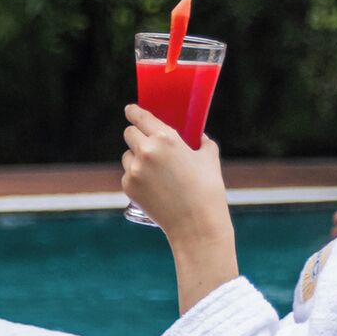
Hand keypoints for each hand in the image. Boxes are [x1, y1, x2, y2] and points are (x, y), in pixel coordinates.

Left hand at [124, 104, 236, 311]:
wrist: (197, 225)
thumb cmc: (207, 190)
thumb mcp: (209, 159)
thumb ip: (202, 142)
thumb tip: (199, 136)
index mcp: (166, 138)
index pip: (141, 117)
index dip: (134, 112)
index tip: (130, 110)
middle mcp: (146, 151)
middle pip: (129, 134)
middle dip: (137, 136)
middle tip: (147, 144)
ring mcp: (135, 170)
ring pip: (127, 155)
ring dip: (137, 158)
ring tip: (157, 173)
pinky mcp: (128, 187)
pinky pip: (129, 175)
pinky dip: (137, 178)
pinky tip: (155, 188)